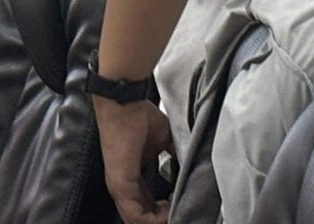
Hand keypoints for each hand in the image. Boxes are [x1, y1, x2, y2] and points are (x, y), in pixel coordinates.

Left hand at [95, 95, 173, 223]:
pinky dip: (155, 220)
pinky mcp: (119, 184)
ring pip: (137, 221)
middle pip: (142, 217)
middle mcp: (123, 186)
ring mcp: (119, 186)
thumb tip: (194, 168)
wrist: (124, 101)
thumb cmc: (139, 116)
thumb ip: (176, 157)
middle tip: (183, 214)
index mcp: (132, 177)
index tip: (183, 205)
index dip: (166, 211)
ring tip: (178, 213)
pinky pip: (135, 215)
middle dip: (164, 219)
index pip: (147, 206)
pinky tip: (170, 211)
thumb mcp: (165, 140)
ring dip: (161, 221)